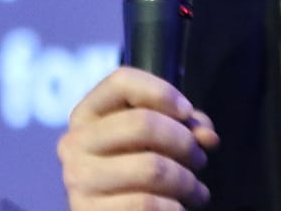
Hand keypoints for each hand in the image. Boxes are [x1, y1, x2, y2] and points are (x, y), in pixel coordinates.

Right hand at [58, 66, 219, 210]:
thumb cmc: (136, 178)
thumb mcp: (155, 144)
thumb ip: (181, 128)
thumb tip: (205, 135)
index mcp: (85, 116)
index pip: (121, 82)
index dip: (162, 92)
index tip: (187, 113)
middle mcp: (74, 143)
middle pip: (143, 123)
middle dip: (184, 142)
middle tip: (199, 159)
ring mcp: (79, 180)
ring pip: (152, 167)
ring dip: (187, 181)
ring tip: (196, 190)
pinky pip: (148, 204)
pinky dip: (174, 208)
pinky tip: (177, 208)